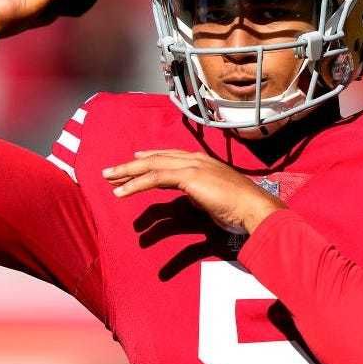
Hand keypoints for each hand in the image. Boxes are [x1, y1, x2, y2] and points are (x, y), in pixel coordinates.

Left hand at [103, 150, 286, 233]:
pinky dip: (135, 184)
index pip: (171, 156)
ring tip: (108, 179)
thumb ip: (202, 194)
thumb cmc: (241, 208)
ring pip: (152, 166)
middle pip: (157, 158)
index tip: (135, 159)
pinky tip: (121, 191)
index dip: (151, 157)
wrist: (253, 207)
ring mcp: (192, 166)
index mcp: (204, 162)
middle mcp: (196, 159)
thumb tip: (193, 198)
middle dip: (132, 164)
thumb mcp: (217, 198)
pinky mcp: (188, 178)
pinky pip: (155, 179)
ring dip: (127, 172)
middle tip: (111, 170)